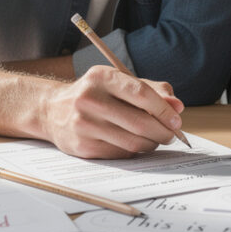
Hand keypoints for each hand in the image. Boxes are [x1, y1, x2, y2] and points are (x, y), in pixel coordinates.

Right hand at [42, 65, 185, 158]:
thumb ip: (152, 90)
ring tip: (156, 139)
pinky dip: (135, 151)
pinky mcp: (82, 146)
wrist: (53, 110)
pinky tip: (136, 144)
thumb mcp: (119, 82)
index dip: (163, 109)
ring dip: (152, 143)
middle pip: (139, 122)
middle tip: (171, 134)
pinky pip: (121, 153)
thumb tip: (177, 106)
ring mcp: (84, 125)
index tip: (176, 120)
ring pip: (133, 142)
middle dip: (162, 131)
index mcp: (101, 77)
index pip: (140, 93)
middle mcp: (89, 99)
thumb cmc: (95, 94)